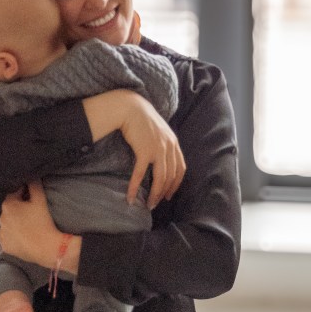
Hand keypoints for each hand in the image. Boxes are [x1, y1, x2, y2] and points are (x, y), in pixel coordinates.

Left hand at [0, 181, 80, 273]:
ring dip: (15, 222)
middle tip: (32, 214)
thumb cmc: (43, 222)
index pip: (14, 194)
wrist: (46, 247)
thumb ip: (34, 185)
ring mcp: (1, 233)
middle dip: (18, 209)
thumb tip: (31, 177)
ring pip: (8, 223)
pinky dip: (13, 236)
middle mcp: (1, 218)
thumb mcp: (40, 199)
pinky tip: (24, 236)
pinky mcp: (4, 246)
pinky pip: (7, 237)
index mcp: (8, 205)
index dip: (24, 195)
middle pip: (10, 209)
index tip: (32, 200)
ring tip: (29, 226)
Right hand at [118, 93, 184, 207]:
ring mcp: (158, 149)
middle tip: (157, 203)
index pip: (180, 169)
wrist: (130, 108)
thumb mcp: (159, 131)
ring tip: (148, 204)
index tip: (169, 194)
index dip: (176, 184)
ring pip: (160, 178)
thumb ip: (163, 143)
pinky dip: (135, 187)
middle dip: (165, 193)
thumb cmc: (142, 118)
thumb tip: (161, 158)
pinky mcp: (144, 151)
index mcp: (174, 143)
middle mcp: (169, 147)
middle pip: (171, 177)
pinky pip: (141, 174)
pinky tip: (130, 196)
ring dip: (155, 194)